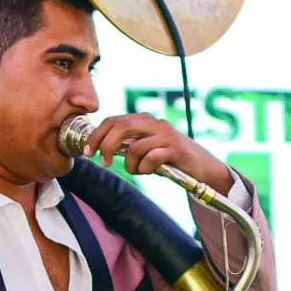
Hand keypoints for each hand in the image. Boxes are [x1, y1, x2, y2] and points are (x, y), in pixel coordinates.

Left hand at [84, 113, 232, 193]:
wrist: (202, 167)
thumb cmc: (170, 159)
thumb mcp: (146, 148)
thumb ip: (128, 144)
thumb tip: (102, 148)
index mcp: (144, 120)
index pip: (114, 120)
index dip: (97, 135)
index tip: (88, 151)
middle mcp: (154, 123)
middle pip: (120, 127)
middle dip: (106, 145)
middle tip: (104, 161)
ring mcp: (166, 135)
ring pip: (134, 146)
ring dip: (131, 164)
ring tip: (138, 170)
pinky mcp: (176, 149)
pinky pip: (151, 158)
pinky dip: (145, 168)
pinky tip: (151, 170)